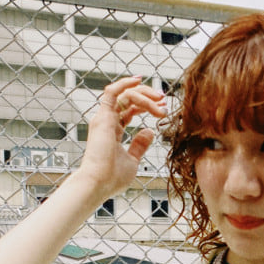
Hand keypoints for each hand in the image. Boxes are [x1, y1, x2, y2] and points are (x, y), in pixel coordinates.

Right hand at [78, 77, 166, 199]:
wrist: (99, 183)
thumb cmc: (112, 178)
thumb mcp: (132, 160)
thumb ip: (140, 145)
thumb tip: (150, 131)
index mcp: (113, 131)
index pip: (129, 110)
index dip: (147, 106)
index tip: (163, 109)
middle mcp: (107, 121)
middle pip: (129, 99)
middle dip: (148, 97)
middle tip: (164, 100)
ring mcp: (104, 118)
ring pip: (125, 95)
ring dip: (145, 94)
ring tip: (160, 100)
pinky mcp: (103, 117)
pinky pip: (112, 92)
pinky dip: (124, 83)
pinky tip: (138, 80)